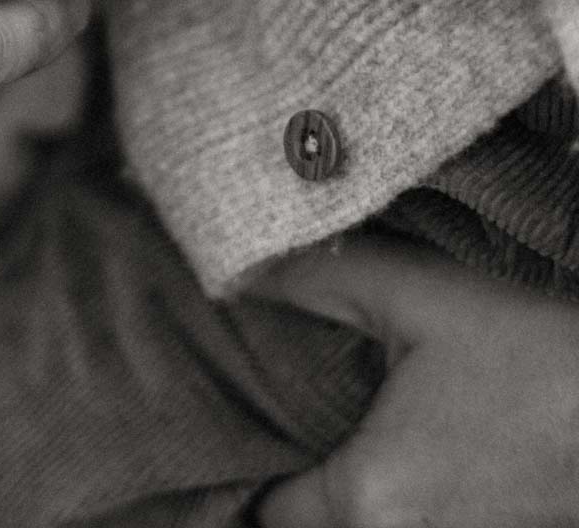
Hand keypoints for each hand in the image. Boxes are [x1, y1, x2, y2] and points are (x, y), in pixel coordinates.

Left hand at [250, 233, 578, 527]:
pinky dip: (388, 502)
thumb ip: (320, 279)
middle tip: (287, 418)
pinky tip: (393, 443)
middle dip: (293, 482)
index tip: (250, 416)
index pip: (267, 517)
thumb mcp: (419, 295)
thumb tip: (240, 270)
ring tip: (334, 428)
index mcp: (369, 499)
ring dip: (340, 495)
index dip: (249, 468)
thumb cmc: (533, 356)